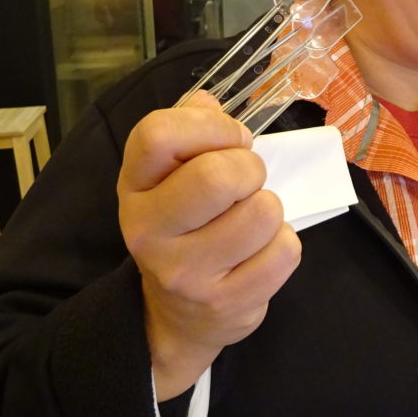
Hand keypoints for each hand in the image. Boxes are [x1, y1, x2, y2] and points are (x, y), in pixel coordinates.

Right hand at [118, 90, 301, 399]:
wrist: (180, 314)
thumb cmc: (186, 226)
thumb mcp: (171, 177)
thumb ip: (190, 130)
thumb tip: (208, 101)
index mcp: (134, 187)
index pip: (159, 133)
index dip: (212, 126)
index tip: (232, 140)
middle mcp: (148, 231)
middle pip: (217, 176)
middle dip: (250, 168)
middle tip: (247, 182)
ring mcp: (185, 272)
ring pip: (262, 212)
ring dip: (269, 208)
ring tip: (251, 219)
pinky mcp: (225, 303)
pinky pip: (284, 251)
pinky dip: (283, 244)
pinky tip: (259, 252)